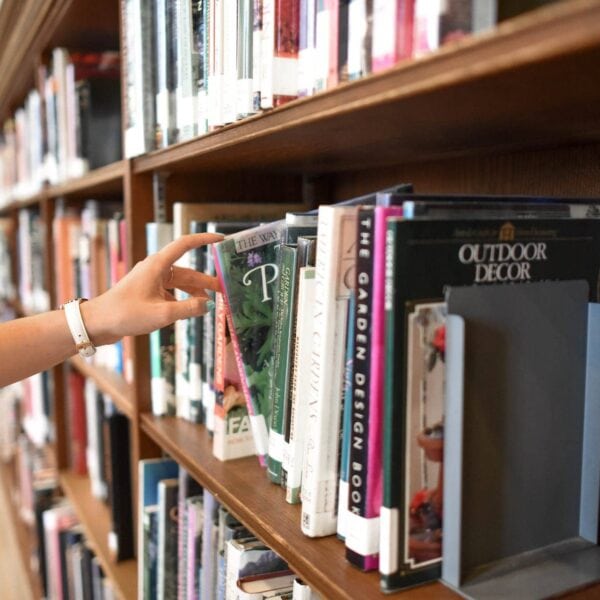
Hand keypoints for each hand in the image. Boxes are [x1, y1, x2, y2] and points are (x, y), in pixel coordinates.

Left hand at [81, 233, 222, 345]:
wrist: (97, 324)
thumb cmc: (126, 314)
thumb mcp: (162, 313)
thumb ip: (189, 309)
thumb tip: (209, 305)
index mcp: (157, 265)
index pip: (185, 244)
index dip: (204, 240)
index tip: (221, 240)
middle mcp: (155, 269)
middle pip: (187, 271)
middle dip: (205, 281)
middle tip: (223, 291)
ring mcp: (150, 280)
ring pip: (179, 284)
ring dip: (194, 293)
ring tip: (208, 305)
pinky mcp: (147, 292)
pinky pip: (170, 293)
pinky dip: (181, 300)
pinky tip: (187, 312)